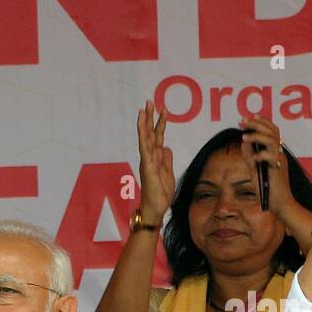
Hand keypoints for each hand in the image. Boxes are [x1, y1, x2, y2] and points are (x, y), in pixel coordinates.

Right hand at [135, 101, 175, 222]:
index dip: (160, 123)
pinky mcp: (147, 167)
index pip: (157, 137)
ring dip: (145, 123)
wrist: (155, 209)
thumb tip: (166, 147)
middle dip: (150, 117)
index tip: (163, 109)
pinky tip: (143, 127)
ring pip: (145, 138)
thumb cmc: (160, 194)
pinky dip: (144, 136)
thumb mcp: (168, 174)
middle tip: (149, 101)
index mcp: (155, 158)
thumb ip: (166, 160)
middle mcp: (149, 157)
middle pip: (150, 134)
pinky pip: (145, 149)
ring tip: (144, 109)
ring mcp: (147, 161)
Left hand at [240, 116, 294, 220]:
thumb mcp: (255, 169)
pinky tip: (253, 159)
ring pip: (272, 139)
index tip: (247, 118)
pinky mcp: (278, 169)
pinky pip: (271, 156)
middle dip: (256, 124)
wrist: (280, 204)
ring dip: (256, 135)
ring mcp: (280, 160)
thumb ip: (250, 155)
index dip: (261, 121)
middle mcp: (279, 153)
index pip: (271, 130)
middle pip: (272, 130)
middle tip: (242, 122)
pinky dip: (260, 155)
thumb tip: (243, 142)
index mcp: (275, 151)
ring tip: (244, 137)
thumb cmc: (268, 189)